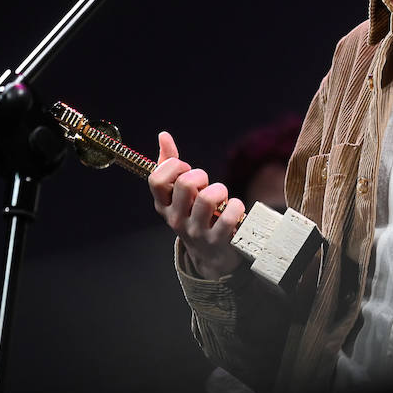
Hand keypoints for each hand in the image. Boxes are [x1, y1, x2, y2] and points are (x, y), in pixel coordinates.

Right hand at [147, 131, 245, 279]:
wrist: (211, 256)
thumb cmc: (195, 215)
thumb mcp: (179, 194)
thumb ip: (170, 165)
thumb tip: (163, 136)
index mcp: (164, 205)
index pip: (156, 179)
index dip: (173, 166)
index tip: (185, 168)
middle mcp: (176, 219)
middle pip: (185, 185)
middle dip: (201, 176)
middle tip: (206, 185)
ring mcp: (196, 232)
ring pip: (208, 198)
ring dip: (220, 190)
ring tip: (221, 198)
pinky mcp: (217, 241)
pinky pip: (229, 215)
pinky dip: (237, 206)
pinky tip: (234, 210)